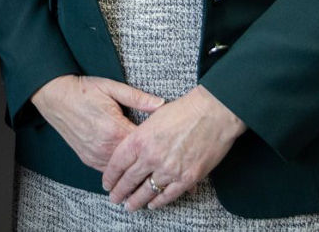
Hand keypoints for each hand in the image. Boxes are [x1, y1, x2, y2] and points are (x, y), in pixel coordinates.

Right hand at [31, 75, 165, 169]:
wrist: (54, 97)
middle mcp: (105, 146)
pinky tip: (130, 168)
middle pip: (136, 162)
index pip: (144, 145)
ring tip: (152, 169)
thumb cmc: (82, 90)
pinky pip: (109, 171)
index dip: (159, 145)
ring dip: (135, 169)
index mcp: (115, 129)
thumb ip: (137, 97)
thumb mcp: (110, 87)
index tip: (171, 145)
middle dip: (150, 161)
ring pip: (123, 171)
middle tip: (166, 159)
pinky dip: (120, 170)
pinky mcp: (87, 158)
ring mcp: (95, 155)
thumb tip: (161, 103)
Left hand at [102, 85, 245, 210]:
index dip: (110, 176)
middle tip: (114, 199)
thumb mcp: (152, 118)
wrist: (212, 113)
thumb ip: (141, 135)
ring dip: (137, 201)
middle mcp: (151, 157)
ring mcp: (169, 169)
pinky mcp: (187, 178)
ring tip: (130, 206)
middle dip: (120, 192)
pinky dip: (159, 201)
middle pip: (129, 180)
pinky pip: (168, 194)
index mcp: (139, 139)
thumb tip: (134, 149)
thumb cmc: (183, 111)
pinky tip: (153, 204)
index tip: (107, 184)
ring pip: (147, 191)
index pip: (118, 163)